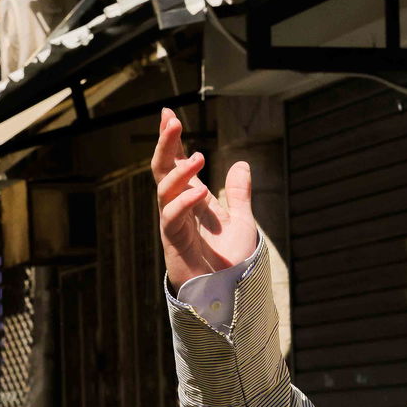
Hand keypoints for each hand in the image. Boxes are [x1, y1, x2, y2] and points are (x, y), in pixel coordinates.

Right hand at [151, 107, 258, 291]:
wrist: (230, 293)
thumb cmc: (231, 261)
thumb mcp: (242, 220)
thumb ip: (240, 194)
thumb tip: (242, 164)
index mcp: (192, 200)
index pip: (176, 163)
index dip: (171, 140)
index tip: (167, 113)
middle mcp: (179, 208)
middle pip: (163, 170)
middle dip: (165, 145)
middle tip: (170, 120)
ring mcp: (174, 225)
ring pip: (165, 191)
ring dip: (179, 172)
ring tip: (198, 155)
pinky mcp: (175, 243)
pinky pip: (172, 219)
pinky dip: (184, 204)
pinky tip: (198, 191)